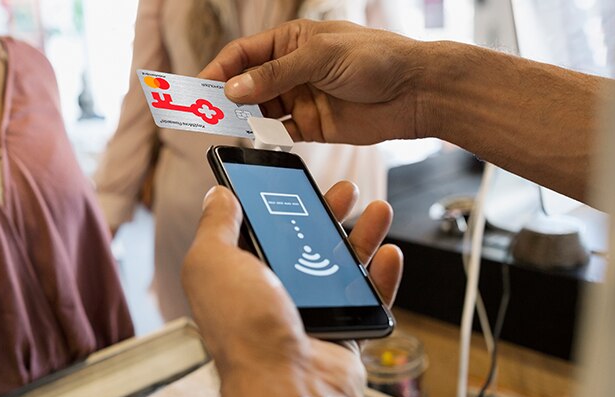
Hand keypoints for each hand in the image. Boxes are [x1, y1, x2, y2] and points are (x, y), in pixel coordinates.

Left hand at [182, 181, 401, 396]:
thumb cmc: (243, 326)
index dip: (275, 204)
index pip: (257, 233)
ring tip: (378, 210)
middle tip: (346, 191)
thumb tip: (218, 196)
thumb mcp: (211, 261)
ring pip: (341, 268)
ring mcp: (309, 316)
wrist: (285, 384)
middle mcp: (272, 297)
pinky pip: (367, 301)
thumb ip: (215, 226)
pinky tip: (389, 253)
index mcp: (236, 278)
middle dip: (326, 214)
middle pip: (305, 245)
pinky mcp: (343, 336)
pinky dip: (382, 278)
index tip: (293, 182)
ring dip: (362, 237)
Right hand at [199, 20, 428, 144]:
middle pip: (246, 84)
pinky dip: (267, 137)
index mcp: (291, 41)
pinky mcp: (312, 126)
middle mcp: (291, 70)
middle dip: (225, 97)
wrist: (416, 91)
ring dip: (243, 118)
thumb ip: (275, 74)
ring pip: (259, 110)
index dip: (219, 70)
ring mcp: (301, 99)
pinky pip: (280, 133)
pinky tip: (258, 138)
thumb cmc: (375, 59)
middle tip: (202, 112)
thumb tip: (234, 89)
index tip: (199, 87)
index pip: (243, 54)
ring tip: (225, 127)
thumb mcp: (319, 58)